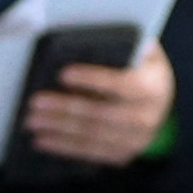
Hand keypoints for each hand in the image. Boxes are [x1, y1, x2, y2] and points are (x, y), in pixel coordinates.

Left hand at [19, 51, 177, 167]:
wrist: (160, 104)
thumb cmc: (142, 69)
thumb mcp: (141, 52)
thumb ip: (123, 44)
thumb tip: (89, 37)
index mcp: (152, 87)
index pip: (121, 84)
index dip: (92, 79)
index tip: (63, 74)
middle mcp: (147, 117)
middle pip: (100, 114)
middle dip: (65, 108)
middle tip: (35, 102)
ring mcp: (136, 140)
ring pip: (92, 136)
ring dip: (58, 130)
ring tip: (32, 121)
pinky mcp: (122, 154)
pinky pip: (89, 153)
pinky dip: (63, 147)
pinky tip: (42, 141)